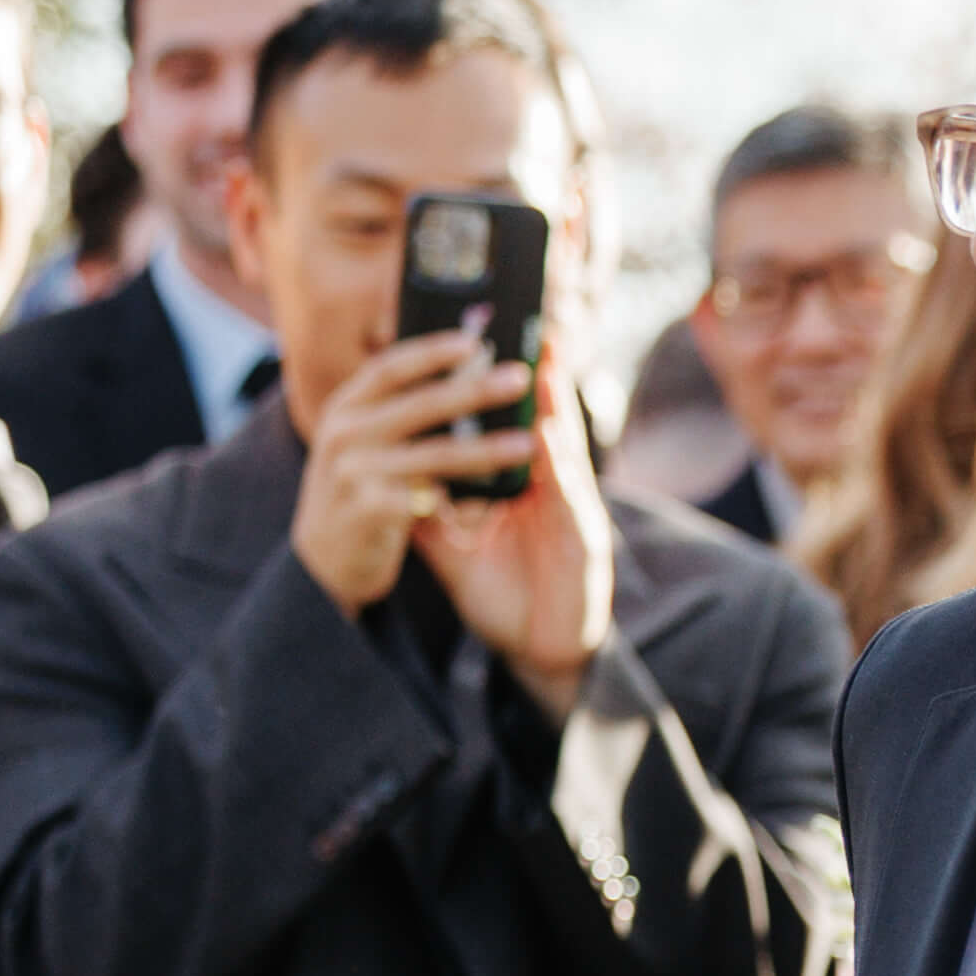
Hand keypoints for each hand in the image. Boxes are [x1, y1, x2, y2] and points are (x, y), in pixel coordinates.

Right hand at [293, 325, 559, 624]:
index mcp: (345, 408)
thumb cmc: (358, 494)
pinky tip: (498, 496)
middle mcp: (343, 434)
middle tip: (520, 378)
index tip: (475, 340)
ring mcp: (352, 473)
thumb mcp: (362, 444)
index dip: (432, 351)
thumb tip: (458, 368)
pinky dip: (464, 498)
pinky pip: (429, 500)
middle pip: (420, 404)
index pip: (390, 368)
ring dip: (486, 448)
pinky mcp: (367, 512)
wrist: (322, 566)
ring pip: (433, 455)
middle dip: (475, 389)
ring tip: (528, 444)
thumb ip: (395, 412)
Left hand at [419, 284, 616, 709]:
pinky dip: (558, 459)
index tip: (485, 339)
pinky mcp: (584, 538)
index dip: (503, 384)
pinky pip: (567, 492)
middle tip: (527, 322)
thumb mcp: (459, 547)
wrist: (543, 653)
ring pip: (560, 445)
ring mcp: (568, 510)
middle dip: (538, 371)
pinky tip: (546, 431)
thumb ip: (432, 509)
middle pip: (543, 419)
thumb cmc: (508, 598)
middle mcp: (548, 489)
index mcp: (521, 487)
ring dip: (555, 400)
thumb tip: (392, 478)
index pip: (512, 423)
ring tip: (543, 356)